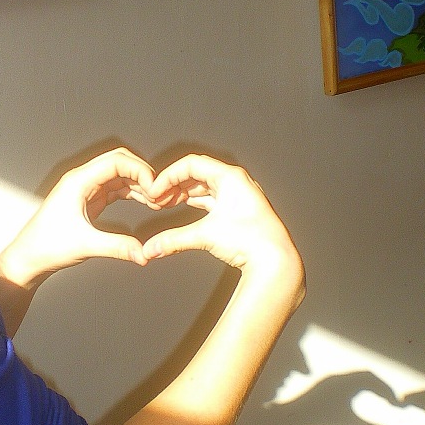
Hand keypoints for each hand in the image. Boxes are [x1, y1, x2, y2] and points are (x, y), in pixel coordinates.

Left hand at [0, 147, 158, 288]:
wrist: (29, 258)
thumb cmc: (46, 246)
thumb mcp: (86, 246)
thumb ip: (118, 247)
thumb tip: (143, 253)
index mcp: (78, 181)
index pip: (116, 161)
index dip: (140, 170)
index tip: (155, 187)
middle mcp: (82, 180)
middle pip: (119, 162)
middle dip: (142, 174)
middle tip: (159, 191)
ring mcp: (85, 190)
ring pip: (119, 176)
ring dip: (139, 184)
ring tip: (157, 199)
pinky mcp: (88, 201)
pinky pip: (115, 190)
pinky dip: (132, 193)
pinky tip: (145, 203)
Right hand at [142, 154, 303, 290]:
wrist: (274, 260)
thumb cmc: (250, 241)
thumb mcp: (205, 235)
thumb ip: (173, 240)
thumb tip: (150, 249)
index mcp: (230, 177)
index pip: (191, 164)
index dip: (168, 176)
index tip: (154, 190)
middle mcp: (236, 182)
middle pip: (197, 174)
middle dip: (174, 185)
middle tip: (157, 198)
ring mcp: (239, 195)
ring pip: (204, 187)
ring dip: (183, 194)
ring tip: (166, 203)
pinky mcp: (239, 209)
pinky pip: (212, 198)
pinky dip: (195, 202)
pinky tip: (183, 208)